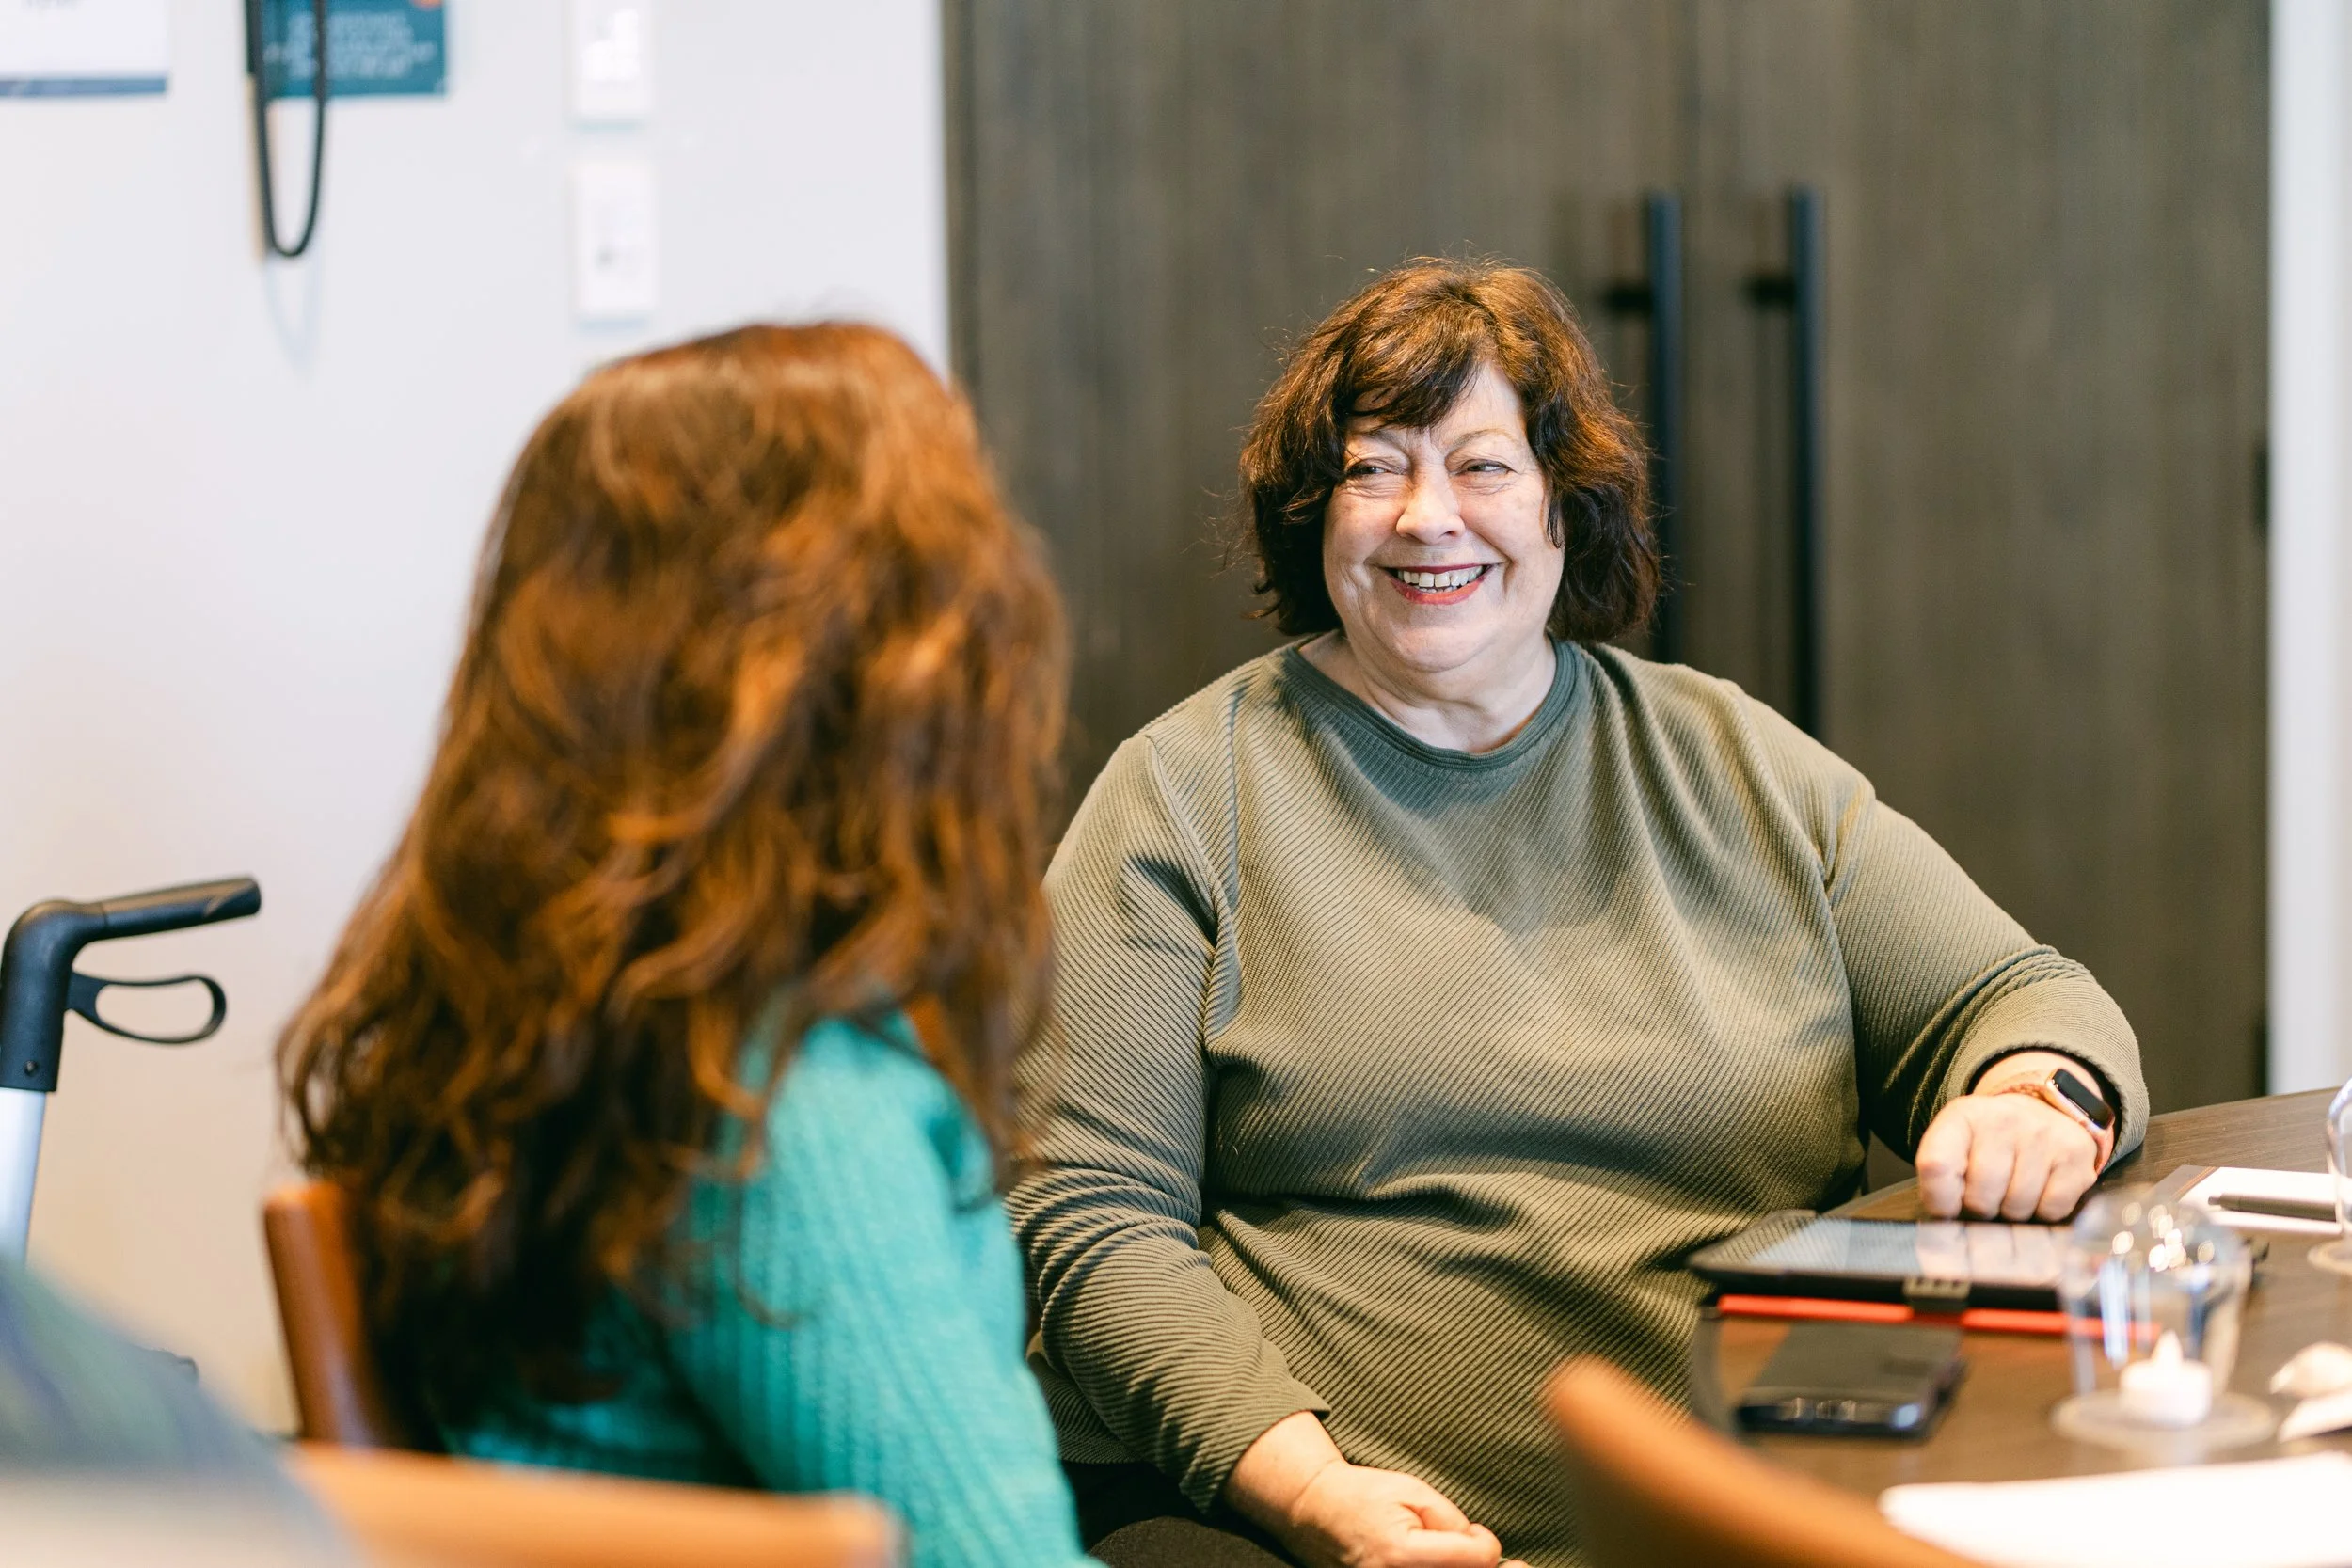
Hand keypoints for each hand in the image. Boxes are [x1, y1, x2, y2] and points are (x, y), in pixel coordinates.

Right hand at [1225, 1412, 1503, 1567]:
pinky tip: (1432, 1562)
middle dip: (1472, 1563)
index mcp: (1404, 1554)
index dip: (1485, 1544)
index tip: (1475, 1533)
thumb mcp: (1415, 1492)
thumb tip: (1482, 1551)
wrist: (1315, 1512)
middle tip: (1472, 1550)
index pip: (1476, 1560)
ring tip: (1445, 1553)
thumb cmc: (1365, 1496)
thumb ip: (1453, 1523)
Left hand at [1915, 1052, 2101, 1219]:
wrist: (2044, 1112)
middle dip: (1980, 1209)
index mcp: (1962, 1116)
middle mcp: (2003, 1119)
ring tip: (2012, 1190)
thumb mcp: (1955, 1144)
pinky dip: (2043, 1212)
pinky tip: (2039, 1190)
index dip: (1939, 1200)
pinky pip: (2052, 1210)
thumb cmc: (1991, 1140)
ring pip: (2017, 1207)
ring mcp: (2043, 1135)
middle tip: (1986, 1197)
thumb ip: (1940, 1178)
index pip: (1935, 1167)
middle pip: (1980, 1198)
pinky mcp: (2076, 1154)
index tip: (1947, 1209)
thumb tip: (1943, 1220)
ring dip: (2012, 1212)